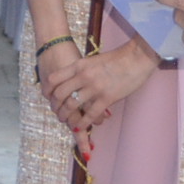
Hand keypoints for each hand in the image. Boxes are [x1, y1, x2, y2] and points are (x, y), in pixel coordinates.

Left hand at [42, 31, 157, 137]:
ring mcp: (94, 88)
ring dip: (65, 115)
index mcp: (78, 65)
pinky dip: (82, 122)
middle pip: (59, 94)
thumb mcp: (92, 60)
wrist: (136, 58)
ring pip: (72, 105)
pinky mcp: (106, 98)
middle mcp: (83, 76)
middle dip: (55, 106)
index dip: (47, 90)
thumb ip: (81, 70)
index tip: (47, 97)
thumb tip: (73, 80)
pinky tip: (78, 126)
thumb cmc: (117, 58)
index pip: (54, 79)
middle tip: (56, 111)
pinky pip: (89, 114)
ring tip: (64, 120)